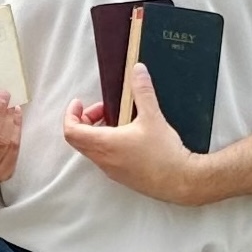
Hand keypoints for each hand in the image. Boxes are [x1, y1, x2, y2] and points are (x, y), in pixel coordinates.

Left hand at [60, 60, 213, 203]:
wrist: (180, 181)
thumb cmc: (164, 153)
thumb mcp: (152, 117)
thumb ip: (142, 91)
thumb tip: (137, 70)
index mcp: (105, 144)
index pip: (71, 131)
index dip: (70, 114)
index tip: (80, 103)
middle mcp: (103, 159)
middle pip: (78, 139)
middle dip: (85, 120)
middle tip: (102, 110)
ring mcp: (111, 170)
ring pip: (91, 149)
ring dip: (96, 132)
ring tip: (117, 119)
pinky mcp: (121, 176)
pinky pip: (103, 158)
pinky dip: (106, 143)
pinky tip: (128, 135)